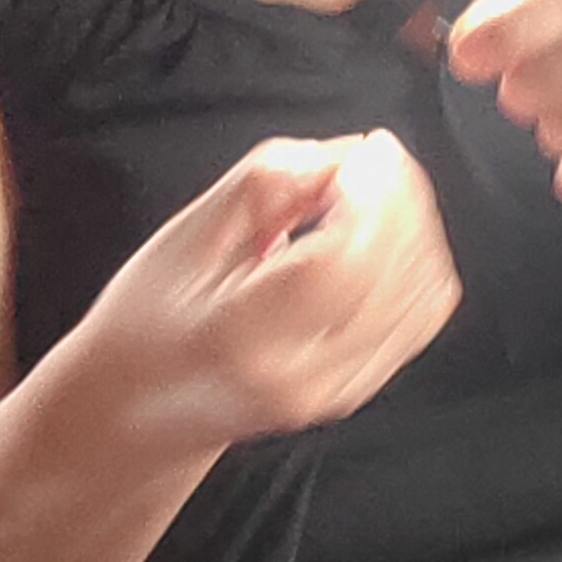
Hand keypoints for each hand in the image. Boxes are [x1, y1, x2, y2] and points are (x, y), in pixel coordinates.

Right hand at [83, 131, 462, 446]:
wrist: (138, 412)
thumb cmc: (147, 320)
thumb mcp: (185, 240)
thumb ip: (264, 187)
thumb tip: (343, 155)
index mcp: (242, 336)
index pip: (341, 261)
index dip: (372, 196)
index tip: (369, 148)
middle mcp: (301, 375)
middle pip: (394, 273)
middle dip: (400, 198)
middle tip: (371, 157)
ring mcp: (338, 391)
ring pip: (423, 292)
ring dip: (414, 225)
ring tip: (371, 190)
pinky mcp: (362, 389)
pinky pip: (422, 315)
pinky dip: (417, 261)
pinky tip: (383, 232)